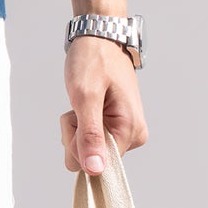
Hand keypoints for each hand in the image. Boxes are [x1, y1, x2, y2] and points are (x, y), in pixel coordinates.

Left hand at [60, 36, 146, 174]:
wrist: (99, 37)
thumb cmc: (94, 60)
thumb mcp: (86, 97)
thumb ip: (90, 135)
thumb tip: (95, 170)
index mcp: (131, 131)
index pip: (96, 165)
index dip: (79, 143)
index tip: (80, 116)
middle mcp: (132, 136)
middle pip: (90, 160)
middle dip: (75, 135)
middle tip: (79, 106)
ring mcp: (124, 131)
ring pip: (86, 150)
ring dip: (75, 127)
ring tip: (83, 100)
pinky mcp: (114, 126)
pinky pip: (89, 139)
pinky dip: (79, 123)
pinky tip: (85, 103)